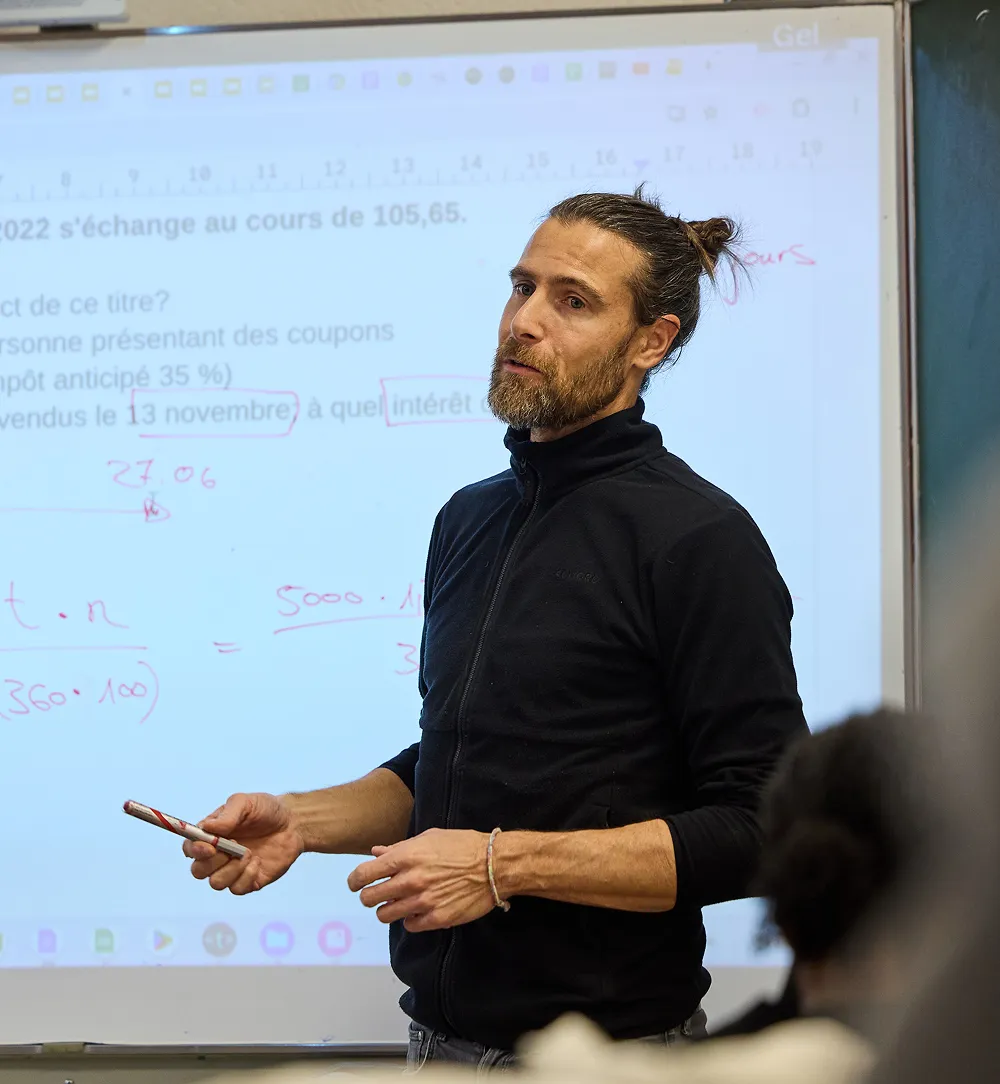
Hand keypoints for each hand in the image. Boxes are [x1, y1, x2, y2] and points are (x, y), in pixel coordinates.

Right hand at [183, 792, 304, 895]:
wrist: (293, 823)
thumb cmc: (266, 810)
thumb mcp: (246, 803)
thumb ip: (227, 815)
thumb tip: (208, 828)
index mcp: (212, 835)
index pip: (189, 848)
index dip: (194, 851)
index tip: (209, 847)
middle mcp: (218, 855)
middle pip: (198, 871)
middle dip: (213, 862)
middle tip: (234, 846)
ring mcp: (232, 870)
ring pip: (216, 883)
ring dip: (233, 869)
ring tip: (250, 853)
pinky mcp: (248, 882)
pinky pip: (237, 889)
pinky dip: (247, 876)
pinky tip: (258, 862)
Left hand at [347, 828, 493, 932]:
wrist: (493, 865)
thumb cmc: (462, 846)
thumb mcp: (429, 838)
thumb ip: (400, 847)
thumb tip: (377, 853)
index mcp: (406, 857)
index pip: (364, 874)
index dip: (354, 880)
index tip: (355, 883)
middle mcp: (410, 880)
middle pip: (369, 898)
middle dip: (368, 896)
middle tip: (374, 895)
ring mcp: (422, 902)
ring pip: (385, 915)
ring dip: (387, 910)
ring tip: (397, 904)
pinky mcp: (437, 919)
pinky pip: (410, 926)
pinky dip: (410, 920)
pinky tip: (418, 911)